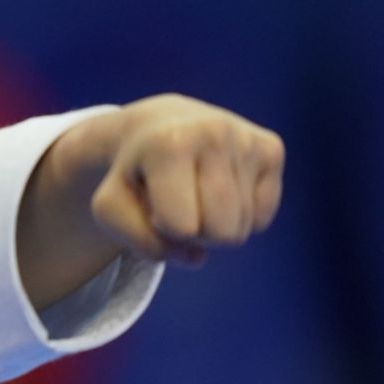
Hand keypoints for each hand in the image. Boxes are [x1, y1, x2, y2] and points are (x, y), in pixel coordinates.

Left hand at [82, 93, 284, 267]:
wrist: (159, 126)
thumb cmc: (133, 174)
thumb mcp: (112, 209)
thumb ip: (142, 243)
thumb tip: (197, 258)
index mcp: (169, 144)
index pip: (180, 227)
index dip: (162, 227)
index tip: (152, 201)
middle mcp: (214, 133)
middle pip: (221, 233)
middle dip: (195, 234)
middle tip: (177, 204)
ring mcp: (246, 139)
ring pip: (243, 229)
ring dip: (215, 227)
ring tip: (194, 195)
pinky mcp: (271, 148)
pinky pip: (262, 218)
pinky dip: (239, 217)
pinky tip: (218, 189)